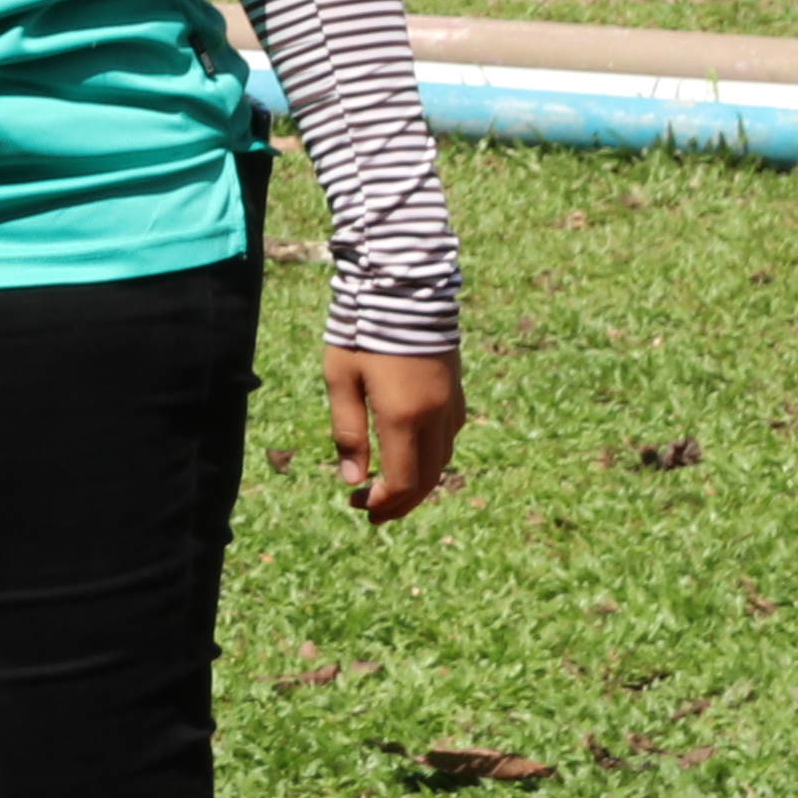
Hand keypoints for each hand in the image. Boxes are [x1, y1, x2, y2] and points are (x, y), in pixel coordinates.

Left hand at [324, 345, 463, 524]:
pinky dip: (431, 458)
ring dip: (417, 483)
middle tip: (372, 512)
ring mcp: (450, 404)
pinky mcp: (456, 391)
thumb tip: (352, 479)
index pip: (402, 482)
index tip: (359, 504)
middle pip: (426, 480)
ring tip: (389, 490)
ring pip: (442, 461)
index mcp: (403, 417)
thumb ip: (347, 431)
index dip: (384, 503)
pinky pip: (449, 438)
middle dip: (399, 502)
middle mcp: (434, 417)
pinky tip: (411, 455)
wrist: (403, 285)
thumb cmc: (362, 328)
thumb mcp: (341, 378)